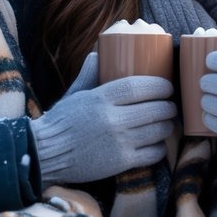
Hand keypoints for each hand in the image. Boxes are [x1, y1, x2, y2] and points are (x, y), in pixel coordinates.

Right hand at [29, 52, 175, 185]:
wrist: (46, 153)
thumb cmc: (62, 121)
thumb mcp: (74, 93)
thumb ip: (89, 74)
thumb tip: (98, 53)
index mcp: (101, 98)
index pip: (140, 86)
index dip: (160, 85)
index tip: (167, 86)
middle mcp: (112, 119)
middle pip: (156, 109)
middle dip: (169, 106)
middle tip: (170, 106)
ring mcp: (119, 142)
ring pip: (158, 130)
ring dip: (167, 126)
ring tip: (167, 123)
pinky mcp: (121, 162)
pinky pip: (153, 153)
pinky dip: (160, 148)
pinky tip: (156, 143)